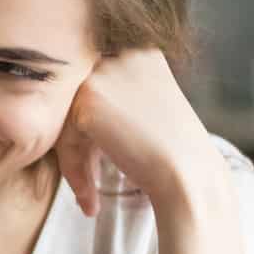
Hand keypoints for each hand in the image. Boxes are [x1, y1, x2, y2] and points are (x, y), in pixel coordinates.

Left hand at [57, 48, 253, 253]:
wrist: (192, 188)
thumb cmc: (176, 169)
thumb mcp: (149, 123)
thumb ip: (121, 103)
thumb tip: (76, 108)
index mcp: (146, 53)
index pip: (93, 86)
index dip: (90, 133)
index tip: (99, 170)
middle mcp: (128, 54)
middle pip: (75, 101)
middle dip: (76, 148)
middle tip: (87, 191)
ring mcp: (110, 73)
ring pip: (65, 117)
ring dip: (73, 161)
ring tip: (88, 197)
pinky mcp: (91, 98)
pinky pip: (61, 130)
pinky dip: (71, 167)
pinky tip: (89, 200)